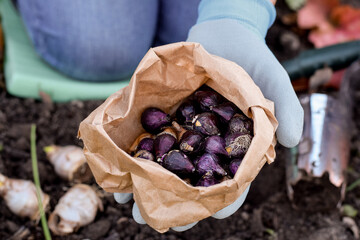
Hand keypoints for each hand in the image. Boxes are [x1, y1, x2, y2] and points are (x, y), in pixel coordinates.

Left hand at [114, 0, 303, 231]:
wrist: (221, 32)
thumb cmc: (250, 56)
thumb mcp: (271, 77)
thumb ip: (284, 106)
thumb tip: (291, 142)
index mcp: (236, 142)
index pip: (233, 179)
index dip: (224, 198)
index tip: (214, 215)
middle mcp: (208, 143)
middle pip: (194, 181)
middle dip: (178, 203)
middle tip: (162, 222)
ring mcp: (184, 131)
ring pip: (167, 167)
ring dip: (149, 188)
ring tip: (133, 208)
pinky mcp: (165, 117)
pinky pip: (149, 140)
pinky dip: (135, 158)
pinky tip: (121, 173)